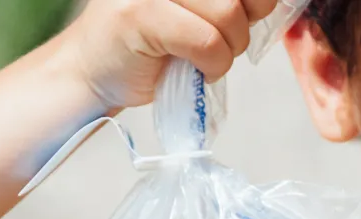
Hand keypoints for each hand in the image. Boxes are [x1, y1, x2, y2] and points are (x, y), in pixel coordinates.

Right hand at [53, 0, 282, 109]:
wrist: (91, 70)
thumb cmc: (147, 43)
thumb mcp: (196, 12)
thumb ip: (227, 1)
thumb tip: (269, 1)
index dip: (257, 1)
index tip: (249, 14)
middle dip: (241, 27)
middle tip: (217, 44)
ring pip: (228, 15)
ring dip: (227, 50)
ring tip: (203, 57)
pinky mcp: (140, 15)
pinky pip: (207, 42)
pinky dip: (213, 65)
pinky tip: (197, 69)